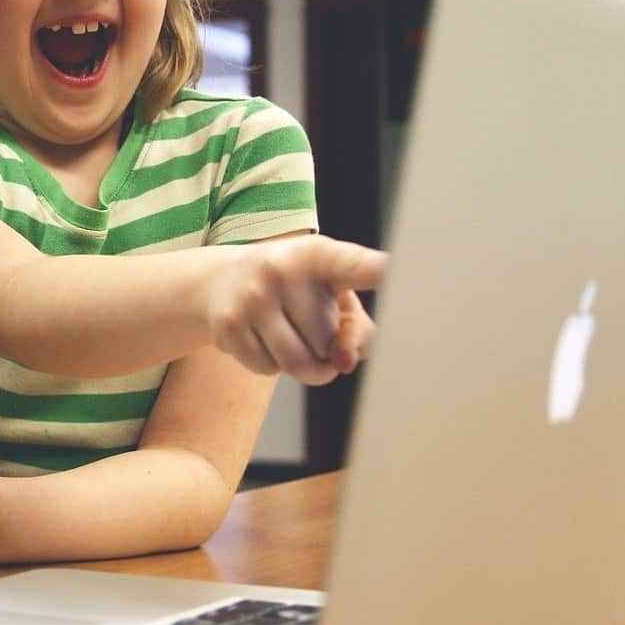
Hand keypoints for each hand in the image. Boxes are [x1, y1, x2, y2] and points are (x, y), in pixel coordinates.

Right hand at [204, 235, 385, 385]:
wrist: (222, 279)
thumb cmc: (296, 289)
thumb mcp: (333, 292)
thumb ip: (358, 329)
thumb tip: (344, 362)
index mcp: (320, 254)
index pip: (357, 266)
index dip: (383, 273)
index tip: (402, 271)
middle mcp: (282, 269)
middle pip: (328, 342)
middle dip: (327, 348)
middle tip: (311, 324)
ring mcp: (250, 297)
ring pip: (299, 364)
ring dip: (305, 365)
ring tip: (295, 338)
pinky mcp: (227, 325)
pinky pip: (268, 369)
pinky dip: (272, 364)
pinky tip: (264, 338)